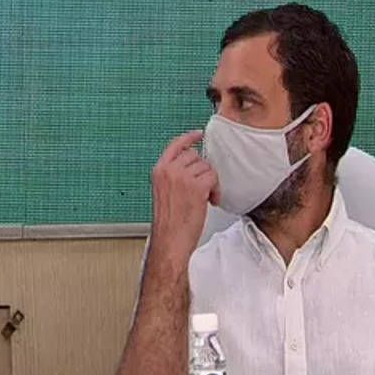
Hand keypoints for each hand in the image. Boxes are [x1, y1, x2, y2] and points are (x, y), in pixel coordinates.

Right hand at [149, 130, 219, 263]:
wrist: (170, 240)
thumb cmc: (168, 222)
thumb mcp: (164, 192)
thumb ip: (174, 175)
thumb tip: (193, 166)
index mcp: (159, 171)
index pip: (175, 145)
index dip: (189, 138)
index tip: (198, 134)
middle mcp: (169, 171)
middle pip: (196, 156)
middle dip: (202, 170)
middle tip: (202, 187)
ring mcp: (183, 177)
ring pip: (207, 167)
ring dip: (210, 182)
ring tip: (205, 198)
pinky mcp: (196, 187)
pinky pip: (213, 177)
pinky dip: (216, 190)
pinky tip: (210, 200)